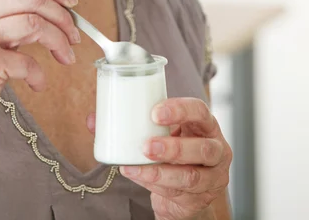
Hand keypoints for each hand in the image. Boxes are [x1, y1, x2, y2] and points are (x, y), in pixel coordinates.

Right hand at [0, 0, 79, 139]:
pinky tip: (38, 83)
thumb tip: (60, 6)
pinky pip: (27, 62)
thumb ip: (14, 14)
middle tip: (75, 36)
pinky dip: (40, 75)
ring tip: (66, 57)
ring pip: (35, 24)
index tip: (71, 2)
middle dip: (64, 18)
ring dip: (60, 42)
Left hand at [87, 97, 231, 219]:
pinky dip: (155, 186)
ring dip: (160, 172)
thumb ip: (131, 124)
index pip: (200, 111)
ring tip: (136, 168)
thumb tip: (93, 120)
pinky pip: (179, 193)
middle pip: (202, 148)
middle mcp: (216, 149)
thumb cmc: (173, 148)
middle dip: (173, 147)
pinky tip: (139, 177)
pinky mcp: (201, 197)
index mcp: (205, 125)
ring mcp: (212, 177)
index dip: (180, 110)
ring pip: (191, 176)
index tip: (155, 112)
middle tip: (146, 145)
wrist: (187, 186)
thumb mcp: (161, 132)